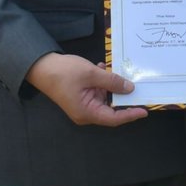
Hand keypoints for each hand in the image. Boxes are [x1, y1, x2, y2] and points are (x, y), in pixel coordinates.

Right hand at [23, 52, 146, 127]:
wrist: (40, 66)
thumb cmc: (63, 72)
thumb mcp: (91, 74)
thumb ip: (112, 81)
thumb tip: (130, 89)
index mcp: (87, 113)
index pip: (113, 118)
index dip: (130, 115)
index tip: (145, 110)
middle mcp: (86, 112)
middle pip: (111, 108)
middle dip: (123, 97)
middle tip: (137, 85)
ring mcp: (83, 104)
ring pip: (105, 98)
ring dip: (111, 85)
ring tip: (115, 71)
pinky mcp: (81, 96)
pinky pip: (97, 91)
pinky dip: (102, 81)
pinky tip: (102, 67)